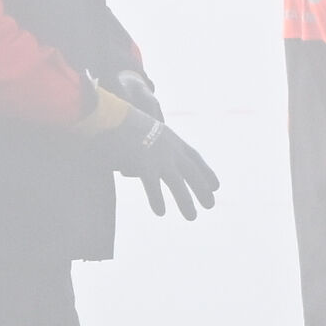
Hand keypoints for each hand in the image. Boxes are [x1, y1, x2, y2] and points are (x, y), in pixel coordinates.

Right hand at [81, 76, 220, 219]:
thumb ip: (140, 151)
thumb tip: (133, 170)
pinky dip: (157, 199)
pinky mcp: (144, 161)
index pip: (194, 157)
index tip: (216, 186)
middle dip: (202, 188)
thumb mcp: (138, 134)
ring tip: (192, 217)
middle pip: (191, 171)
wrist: (109, 109)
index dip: (206, 171)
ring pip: (178, 182)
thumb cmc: (119, 121)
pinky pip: (153, 184)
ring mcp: (158, 155)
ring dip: (186, 201)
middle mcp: (169, 147)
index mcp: (170, 137)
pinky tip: (161, 212)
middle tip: (210, 205)